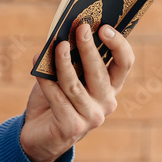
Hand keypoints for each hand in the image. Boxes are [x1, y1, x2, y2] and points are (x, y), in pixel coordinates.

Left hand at [19, 23, 133, 161]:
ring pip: (75, 84)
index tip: (104, 27)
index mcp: (110, 86)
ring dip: (64, 62)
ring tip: (58, 45)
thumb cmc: (54, 98)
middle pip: (99, 71)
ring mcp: (91, 117)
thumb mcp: (64, 75)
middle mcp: (106, 102)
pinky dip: (46, 81)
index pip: (124, 63)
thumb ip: (68, 57)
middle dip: (89, 48)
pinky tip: (37, 65)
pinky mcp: (72, 127)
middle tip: (80, 28)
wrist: (37, 134)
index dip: (118, 44)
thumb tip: (63, 34)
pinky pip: (57, 98)